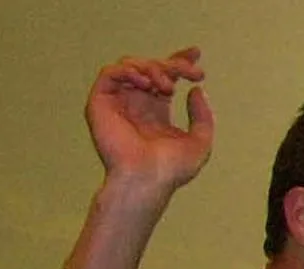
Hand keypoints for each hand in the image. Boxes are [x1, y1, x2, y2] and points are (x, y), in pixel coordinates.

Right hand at [86, 48, 213, 194]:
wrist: (147, 179)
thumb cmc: (171, 169)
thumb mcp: (200, 141)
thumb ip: (203, 115)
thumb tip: (197, 89)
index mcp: (156, 111)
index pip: (164, 77)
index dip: (178, 61)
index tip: (196, 54)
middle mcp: (135, 103)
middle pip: (151, 68)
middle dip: (172, 65)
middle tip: (191, 74)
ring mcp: (117, 102)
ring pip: (131, 66)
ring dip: (153, 69)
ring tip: (168, 87)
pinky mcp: (100, 103)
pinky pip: (110, 73)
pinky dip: (129, 71)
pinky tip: (147, 84)